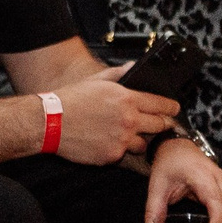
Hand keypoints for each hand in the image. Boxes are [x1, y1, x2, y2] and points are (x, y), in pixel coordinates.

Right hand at [55, 64, 178, 163]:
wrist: (48, 121)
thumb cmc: (69, 100)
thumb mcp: (95, 81)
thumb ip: (118, 73)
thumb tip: (133, 67)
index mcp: (126, 99)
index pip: (162, 105)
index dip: (171, 107)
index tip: (173, 109)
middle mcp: (128, 120)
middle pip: (160, 126)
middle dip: (161, 124)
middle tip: (155, 123)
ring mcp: (122, 140)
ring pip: (144, 144)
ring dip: (139, 139)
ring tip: (126, 134)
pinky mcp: (112, 155)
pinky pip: (123, 154)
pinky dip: (118, 149)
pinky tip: (105, 141)